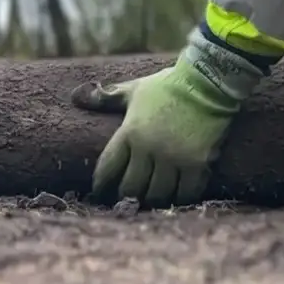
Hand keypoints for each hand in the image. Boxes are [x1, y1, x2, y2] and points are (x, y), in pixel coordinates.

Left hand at [84, 30, 264, 206]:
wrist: (208, 81)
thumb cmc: (167, 86)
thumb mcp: (134, 90)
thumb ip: (106, 98)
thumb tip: (76, 97)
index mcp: (129, 132)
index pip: (108, 168)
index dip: (102, 185)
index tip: (100, 193)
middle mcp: (149, 149)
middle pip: (131, 188)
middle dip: (127, 196)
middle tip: (128, 200)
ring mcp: (174, 158)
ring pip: (157, 194)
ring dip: (152, 200)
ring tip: (151, 201)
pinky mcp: (197, 164)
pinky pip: (186, 193)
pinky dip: (180, 199)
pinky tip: (177, 199)